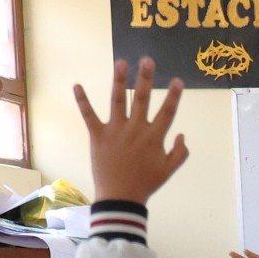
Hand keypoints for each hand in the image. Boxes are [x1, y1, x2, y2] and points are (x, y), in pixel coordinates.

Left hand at [73, 58, 188, 202]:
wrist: (120, 197)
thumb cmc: (146, 183)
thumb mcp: (168, 170)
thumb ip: (179, 153)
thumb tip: (181, 134)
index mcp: (154, 137)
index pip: (167, 112)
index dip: (174, 96)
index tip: (178, 80)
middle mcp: (135, 129)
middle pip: (142, 99)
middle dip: (146, 78)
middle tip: (147, 59)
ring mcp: (116, 131)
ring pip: (117, 101)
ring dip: (119, 81)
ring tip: (121, 62)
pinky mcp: (98, 136)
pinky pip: (89, 116)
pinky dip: (82, 101)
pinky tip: (77, 85)